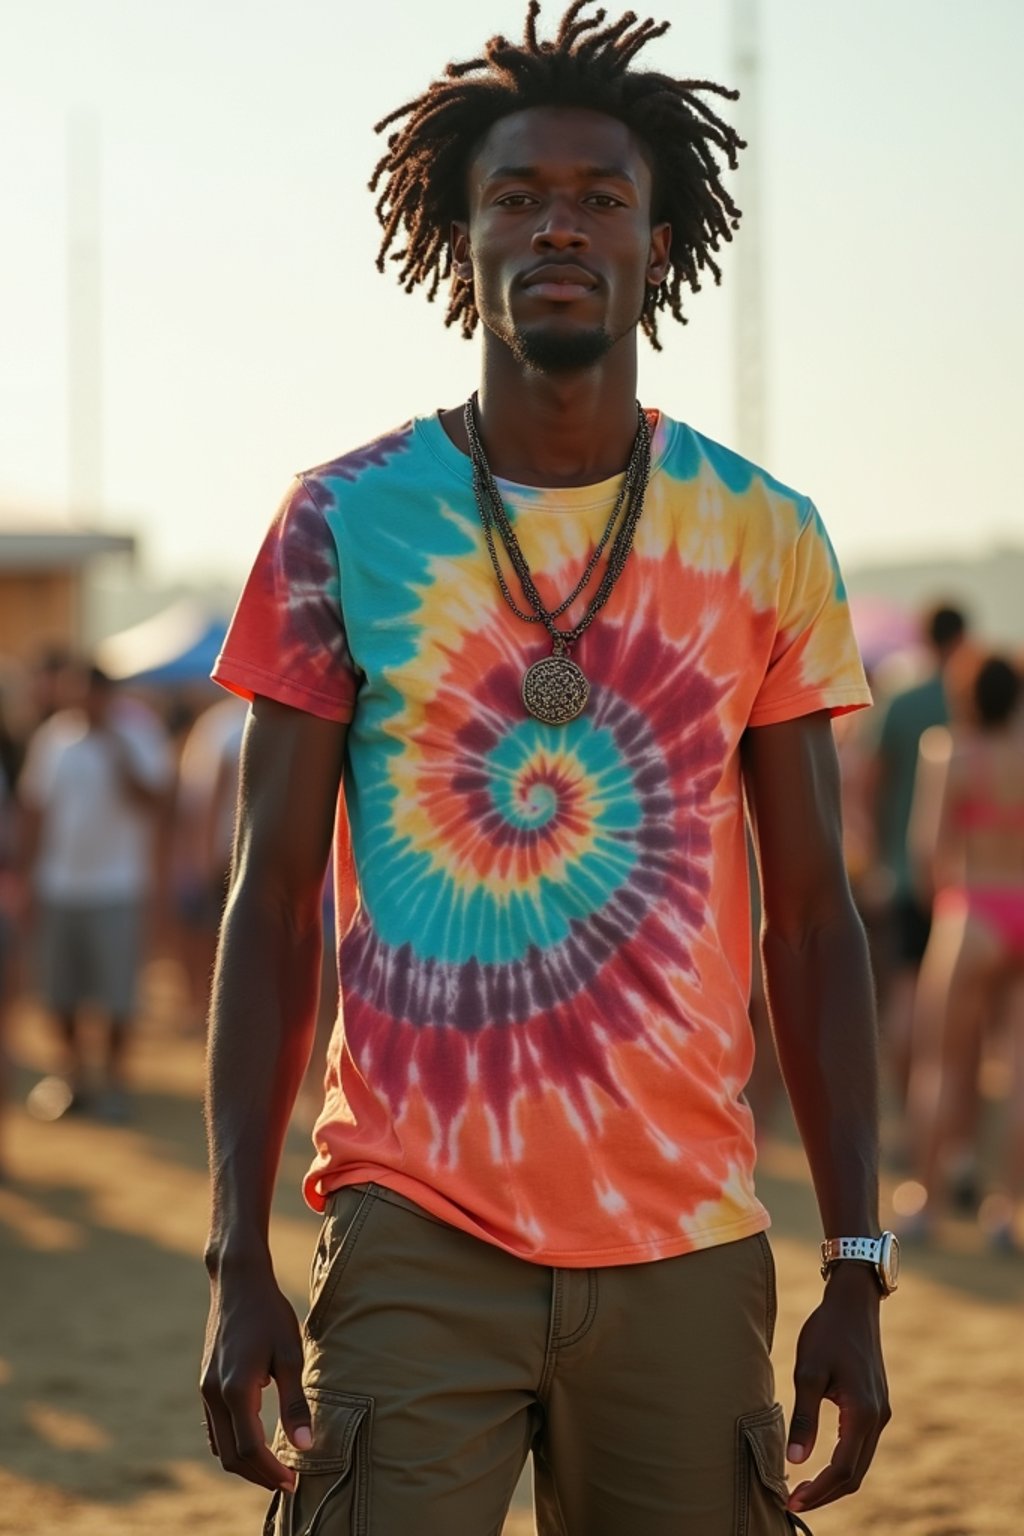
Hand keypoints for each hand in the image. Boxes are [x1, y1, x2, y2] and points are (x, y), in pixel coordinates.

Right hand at [200, 1258, 312, 1490]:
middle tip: (287, 1483)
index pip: (250, 1450)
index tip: (295, 1482)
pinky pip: (215, 1427)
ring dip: (244, 1463)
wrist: (238, 1281)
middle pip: (231, 1456)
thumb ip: (295, 1403)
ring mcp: (205, 1389)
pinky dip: (232, 1444)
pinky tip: (253, 1443)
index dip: (272, 1472)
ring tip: (274, 1468)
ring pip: (220, 1445)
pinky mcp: (206, 1382)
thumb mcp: (290, 1354)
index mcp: (236, 1390)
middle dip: (258, 1476)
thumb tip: (305, 1445)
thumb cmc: (269, 1313)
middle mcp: (214, 1394)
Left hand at [785, 1264, 890, 1513]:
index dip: (819, 1492)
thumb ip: (804, 1418)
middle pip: (856, 1475)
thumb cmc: (826, 1332)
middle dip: (826, 1494)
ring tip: (803, 1489)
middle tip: (793, 1502)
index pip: (843, 1471)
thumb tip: (796, 1460)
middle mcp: (878, 1418)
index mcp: (863, 1413)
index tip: (792, 1503)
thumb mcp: (808, 1371)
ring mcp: (880, 1412)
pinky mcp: (876, 1404)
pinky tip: (821, 1462)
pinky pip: (862, 1445)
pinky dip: (843, 1462)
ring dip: (835, 1481)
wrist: (853, 1303)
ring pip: (860, 1462)